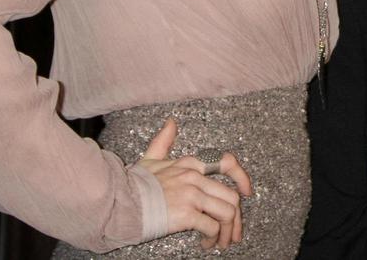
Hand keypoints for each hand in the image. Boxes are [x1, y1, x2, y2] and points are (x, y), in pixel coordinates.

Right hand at [137, 118, 253, 249]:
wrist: (119, 203)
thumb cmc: (133, 185)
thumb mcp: (150, 159)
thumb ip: (163, 142)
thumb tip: (171, 122)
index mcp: (191, 163)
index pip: (228, 163)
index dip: (242, 179)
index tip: (247, 193)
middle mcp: (195, 176)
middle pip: (232, 196)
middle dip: (236, 218)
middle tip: (233, 232)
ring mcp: (192, 194)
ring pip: (227, 211)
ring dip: (227, 231)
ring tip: (220, 242)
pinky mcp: (187, 213)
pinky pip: (212, 226)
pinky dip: (213, 238)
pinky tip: (206, 243)